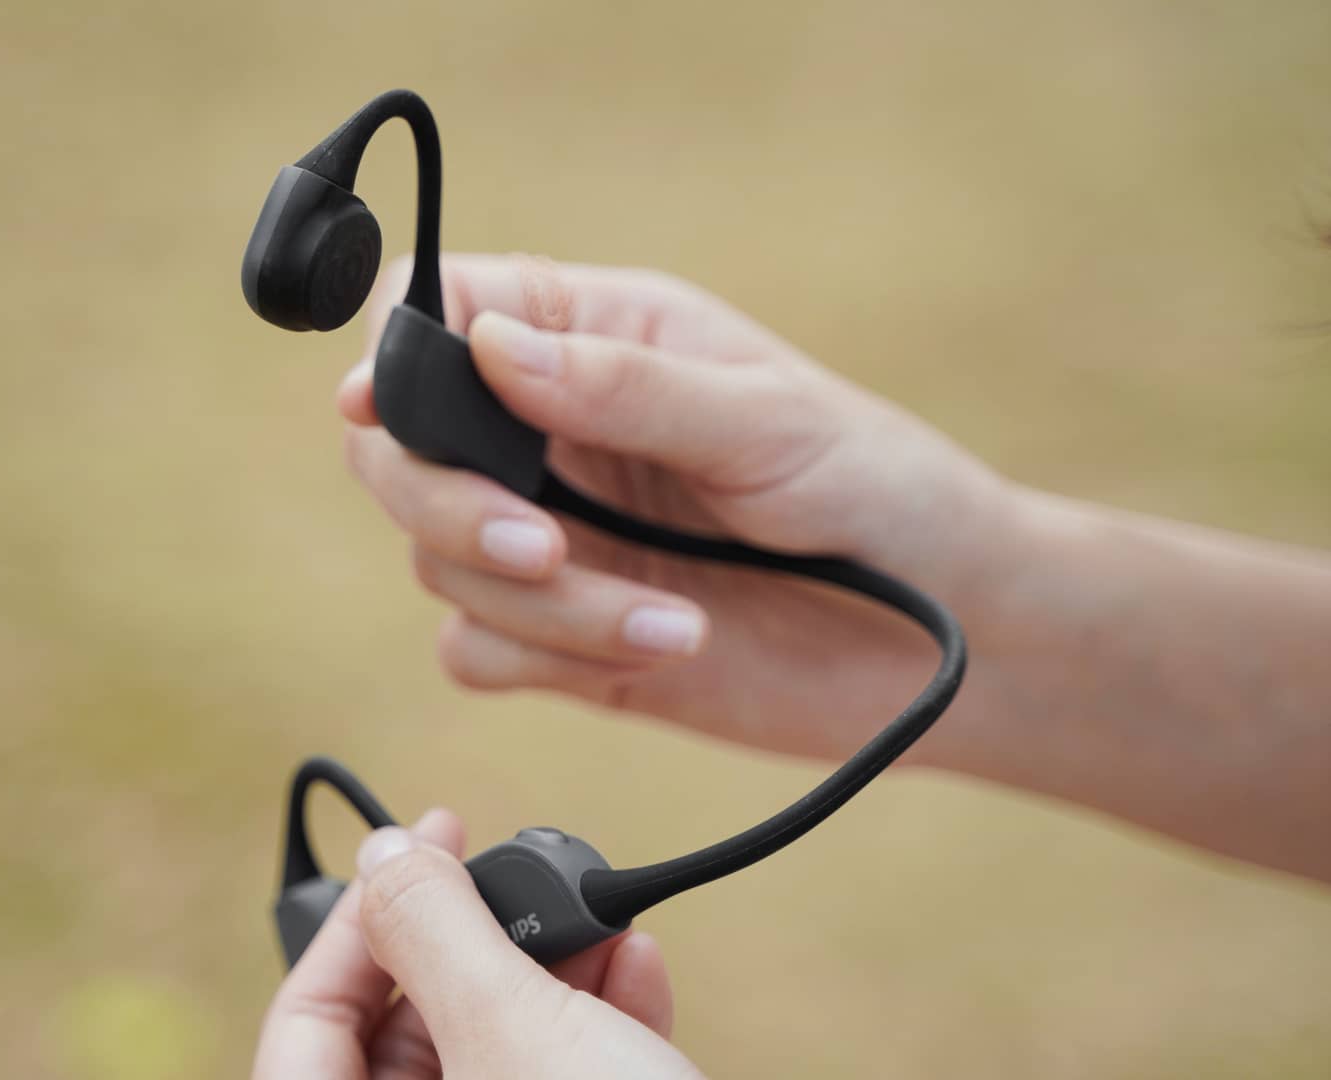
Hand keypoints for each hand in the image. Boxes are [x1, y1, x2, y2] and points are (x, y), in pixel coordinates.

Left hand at [253, 808, 700, 1078]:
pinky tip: (639, 966)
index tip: (418, 842)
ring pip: (495, 1043)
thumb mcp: (508, 1028)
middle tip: (517, 876)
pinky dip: (600, 1017)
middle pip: (407, 1026)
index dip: (352, 919)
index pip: (304, 1022)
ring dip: (554, 969)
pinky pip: (562, 1070)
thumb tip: (385, 853)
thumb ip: (434, 930)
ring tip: (601, 918)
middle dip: (476, 940)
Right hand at [338, 254, 1019, 760]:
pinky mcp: (562, 638)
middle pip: (400, 453)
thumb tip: (489, 345)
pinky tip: (659, 646)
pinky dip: (548, 658)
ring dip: (545, 604)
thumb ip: (625, 387)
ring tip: (673, 618)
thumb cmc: (877, 488)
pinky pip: (478, 651)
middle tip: (543, 545)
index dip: (390, 358)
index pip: (439, 313)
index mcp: (591, 337)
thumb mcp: (764, 418)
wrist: (949, 639)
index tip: (381, 409)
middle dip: (452, 507)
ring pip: (439, 563)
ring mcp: (549, 537)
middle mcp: (548, 434)